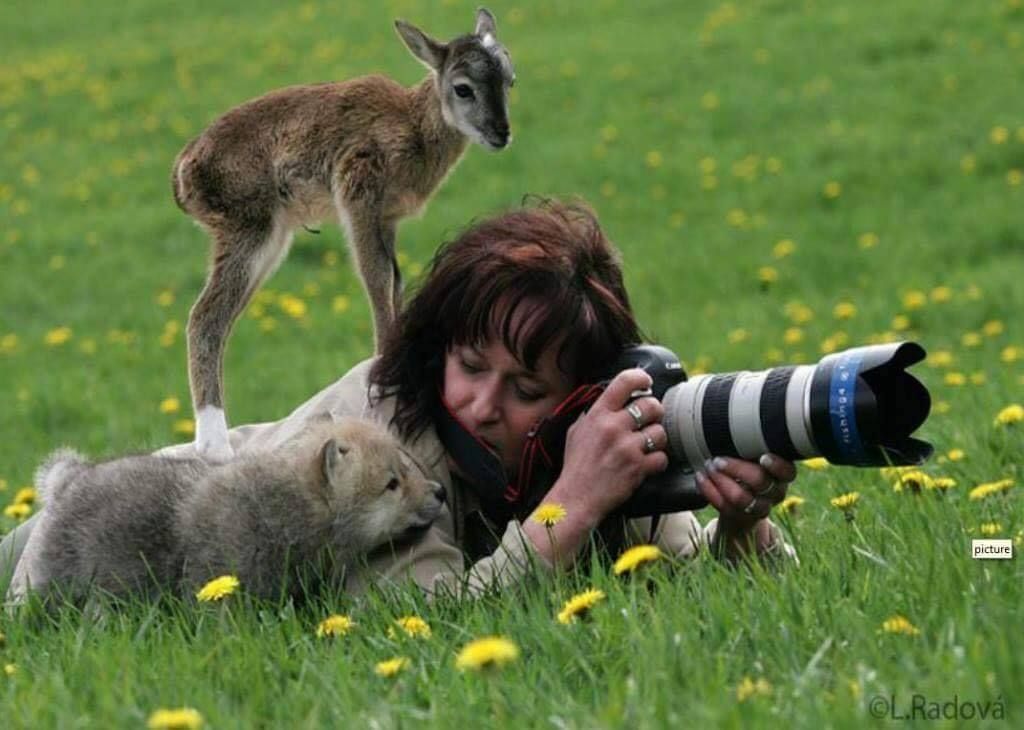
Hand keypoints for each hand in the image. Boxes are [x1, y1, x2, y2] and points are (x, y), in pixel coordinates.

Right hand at [523, 369, 669, 565]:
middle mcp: (613, 427)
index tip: (646, 382)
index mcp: (598, 414)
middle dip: (654, 412)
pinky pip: (661, 457)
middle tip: (649, 420)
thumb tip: (613, 399)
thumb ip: (595, 413)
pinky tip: (646, 464)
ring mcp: (627, 448)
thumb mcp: (577, 431)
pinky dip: (657, 462)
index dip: (641, 378)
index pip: (625, 382)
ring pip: (660, 432)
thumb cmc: (576, 466)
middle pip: (651, 405)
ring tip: (645, 446)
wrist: (576, 497)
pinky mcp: (638, 468)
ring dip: (656, 439)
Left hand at [696, 454, 796, 551]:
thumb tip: (734, 420)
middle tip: (718, 459)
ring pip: (742, 498)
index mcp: (782, 474)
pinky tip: (701, 478)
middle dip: (736, 468)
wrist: (741, 504)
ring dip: (721, 480)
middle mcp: (775, 492)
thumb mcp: (755, 455)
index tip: (763, 457)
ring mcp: (760, 507)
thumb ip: (752, 444)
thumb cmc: (748, 467)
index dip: (777, 466)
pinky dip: (709, 490)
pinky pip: (725, 507)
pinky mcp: (742, 517)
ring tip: (708, 467)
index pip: (787, 471)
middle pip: (760, 482)